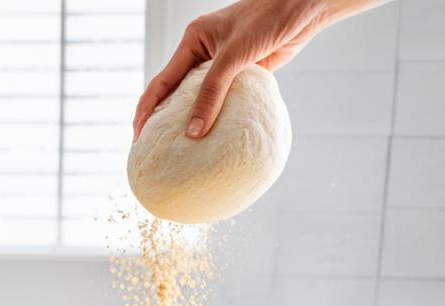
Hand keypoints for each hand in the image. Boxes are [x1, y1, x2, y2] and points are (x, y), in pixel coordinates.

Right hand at [133, 0, 371, 140]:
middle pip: (174, 94)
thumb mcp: (234, 57)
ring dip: (189, 123)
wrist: (306, 5)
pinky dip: (215, 119)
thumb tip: (193, 132)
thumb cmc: (268, 18)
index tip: (137, 139)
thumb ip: (212, 93)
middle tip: (151, 151)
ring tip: (177, 151)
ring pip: (198, 100)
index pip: (161, 83)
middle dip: (162, 121)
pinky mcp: (241, 75)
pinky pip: (221, 102)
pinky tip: (209, 139)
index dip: (146, 112)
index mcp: (192, 42)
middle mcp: (203, 54)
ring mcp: (221, 66)